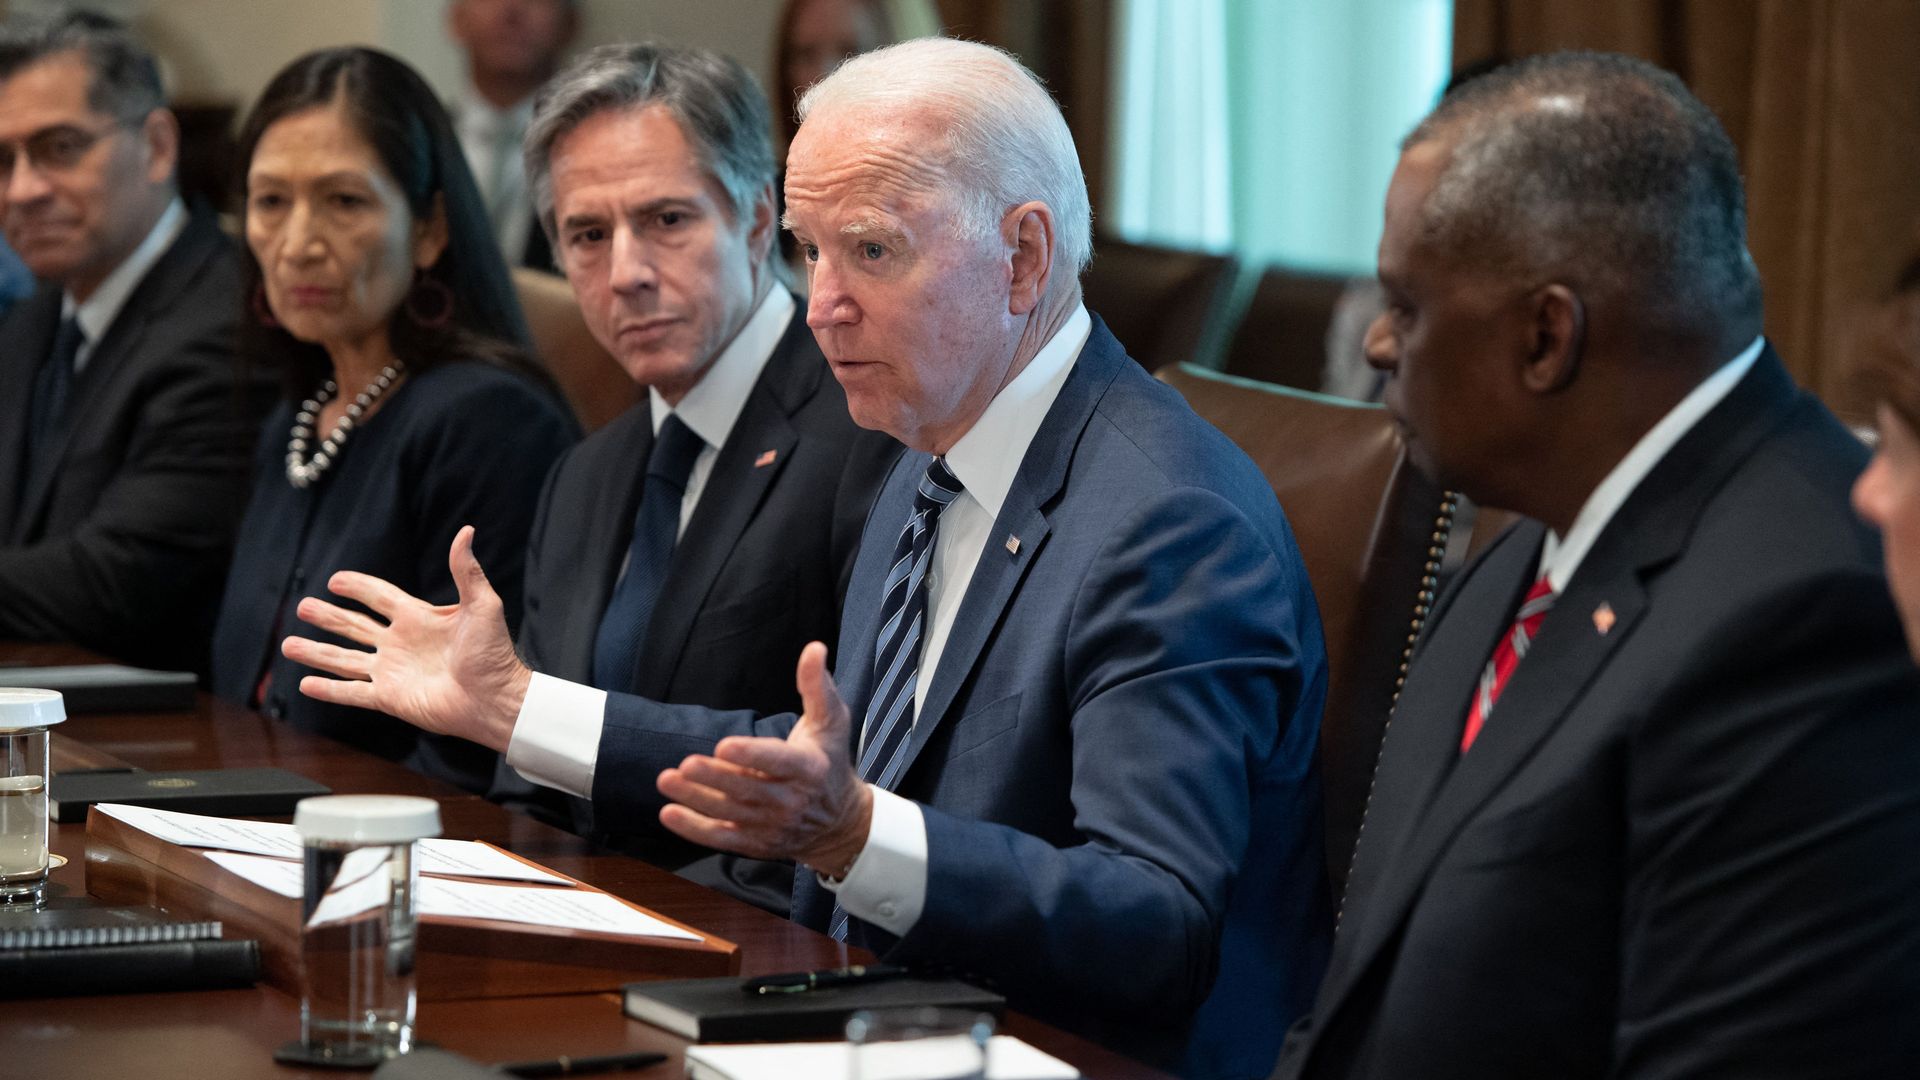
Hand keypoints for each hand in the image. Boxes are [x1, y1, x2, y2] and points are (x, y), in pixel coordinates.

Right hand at [281, 526, 531, 751]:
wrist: (495, 700)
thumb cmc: (494, 655)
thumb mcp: (482, 605)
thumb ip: (466, 570)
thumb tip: (466, 531)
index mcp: (419, 619)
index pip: (380, 597)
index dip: (359, 587)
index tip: (335, 579)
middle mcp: (401, 644)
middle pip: (355, 626)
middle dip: (328, 617)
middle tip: (302, 606)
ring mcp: (392, 672)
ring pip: (344, 659)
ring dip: (316, 652)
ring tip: (287, 645)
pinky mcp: (390, 699)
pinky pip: (351, 693)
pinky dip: (328, 690)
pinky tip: (305, 684)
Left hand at [657, 642, 873, 871]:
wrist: (840, 823)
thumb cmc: (829, 761)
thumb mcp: (831, 721)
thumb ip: (817, 686)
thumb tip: (814, 647)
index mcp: (808, 768)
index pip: (778, 761)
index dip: (751, 754)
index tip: (724, 745)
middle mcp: (791, 800)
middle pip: (747, 789)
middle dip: (714, 778)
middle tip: (685, 764)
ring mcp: (772, 825)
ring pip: (730, 812)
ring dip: (696, 799)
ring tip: (666, 780)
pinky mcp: (756, 843)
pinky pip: (722, 837)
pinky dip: (695, 829)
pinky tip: (669, 813)